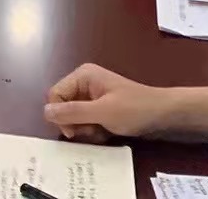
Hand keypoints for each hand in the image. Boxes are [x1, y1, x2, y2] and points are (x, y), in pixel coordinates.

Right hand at [44, 64, 163, 142]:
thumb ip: (73, 112)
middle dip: (74, 123)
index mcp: (82, 76)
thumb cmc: (134, 109)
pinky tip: (104, 131)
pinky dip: (91, 128)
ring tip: (101, 130)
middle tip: (92, 129)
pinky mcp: (98, 106)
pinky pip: (84, 119)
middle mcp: (83, 82)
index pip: (54, 95)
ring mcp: (91, 94)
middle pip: (62, 106)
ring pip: (73, 116)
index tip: (73, 131)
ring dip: (83, 127)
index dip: (59, 115)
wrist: (162, 112)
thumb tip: (45, 112)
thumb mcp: (102, 112)